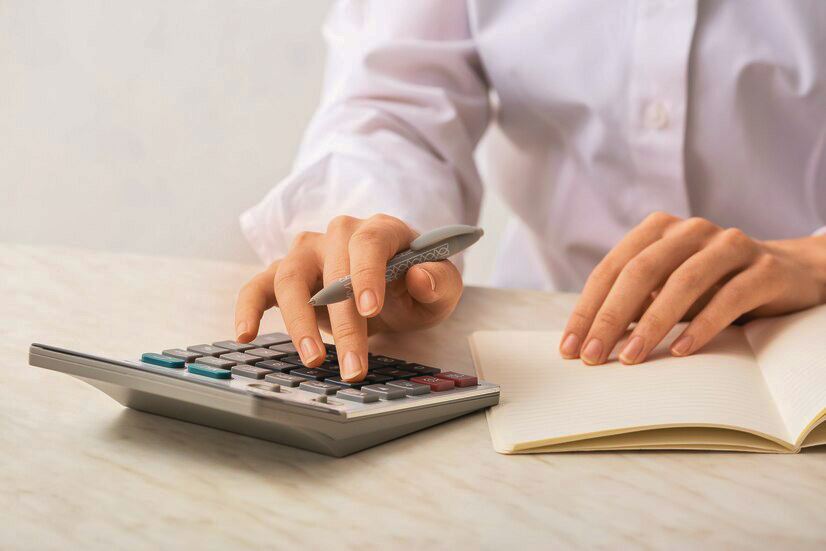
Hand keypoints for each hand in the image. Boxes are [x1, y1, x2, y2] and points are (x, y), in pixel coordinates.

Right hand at [235, 214, 463, 380]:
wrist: (394, 290)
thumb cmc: (415, 286)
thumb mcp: (442, 288)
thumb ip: (439, 282)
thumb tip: (421, 276)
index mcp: (379, 230)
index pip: (368, 242)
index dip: (366, 274)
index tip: (370, 310)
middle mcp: (338, 234)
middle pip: (331, 269)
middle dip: (343, 322)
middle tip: (354, 368)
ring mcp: (308, 253)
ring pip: (290, 277)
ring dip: (300, 323)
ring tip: (313, 360)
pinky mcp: (285, 275)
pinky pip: (258, 286)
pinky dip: (248, 308)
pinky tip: (245, 335)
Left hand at [559, 212, 825, 364]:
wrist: (785, 272)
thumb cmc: (711, 285)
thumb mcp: (666, 288)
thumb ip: (633, 303)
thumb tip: (588, 338)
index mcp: (657, 229)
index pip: (611, 269)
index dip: (587, 309)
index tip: (570, 347)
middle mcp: (690, 230)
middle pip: (640, 272)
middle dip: (610, 318)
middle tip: (593, 356)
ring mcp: (729, 245)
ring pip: (683, 282)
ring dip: (652, 324)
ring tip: (631, 358)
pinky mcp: (764, 268)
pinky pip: (729, 297)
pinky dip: (702, 326)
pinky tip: (681, 351)